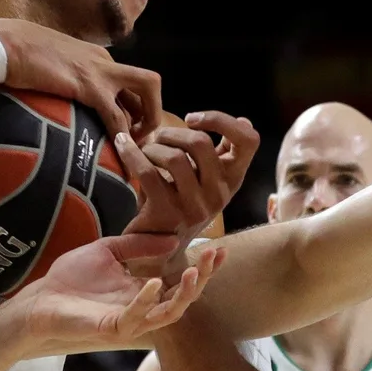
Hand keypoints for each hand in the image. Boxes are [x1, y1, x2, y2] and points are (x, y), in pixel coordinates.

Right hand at [0, 18, 162, 140]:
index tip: (127, 130)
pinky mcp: (89, 86)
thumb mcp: (51, 65)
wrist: (3, 45)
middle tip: (138, 139)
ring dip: (146, 123)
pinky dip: (122, 136)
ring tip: (133, 149)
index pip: (130, 82)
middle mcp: (105, 61)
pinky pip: (118, 115)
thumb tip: (60, 96)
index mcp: (97, 58)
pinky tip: (117, 152)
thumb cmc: (17, 54)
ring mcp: (100, 71)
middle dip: (152, 112)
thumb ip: (64, 79)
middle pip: (149, 83)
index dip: (135, 108)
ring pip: (148, 90)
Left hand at [14, 233, 223, 345]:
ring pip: (168, 314)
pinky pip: (136, 318)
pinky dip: (146, 300)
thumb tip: (173, 239)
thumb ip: (139, 245)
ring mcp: (129, 321)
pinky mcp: (112, 328)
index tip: (219, 249)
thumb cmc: (72, 278)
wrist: (41, 298)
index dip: (203, 268)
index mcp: (145, 291)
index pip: (182, 282)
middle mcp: (143, 309)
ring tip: (194, 272)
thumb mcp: (109, 250)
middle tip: (213, 256)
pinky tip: (154, 281)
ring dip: (184, 294)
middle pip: (184, 299)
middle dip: (202, 279)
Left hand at [117, 112, 259, 255]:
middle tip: (159, 138)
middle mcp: (219, 194)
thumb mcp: (206, 179)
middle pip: (201, 143)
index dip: (222, 120)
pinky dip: (132, 153)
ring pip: (175, 157)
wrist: (159, 252)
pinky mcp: (168, 214)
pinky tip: (123, 145)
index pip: (248, 140)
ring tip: (145, 150)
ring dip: (153, 146)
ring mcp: (195, 206)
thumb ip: (222, 152)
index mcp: (232, 180)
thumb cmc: (181, 204)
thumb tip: (244, 119)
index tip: (192, 119)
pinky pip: (148, 172)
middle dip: (173, 132)